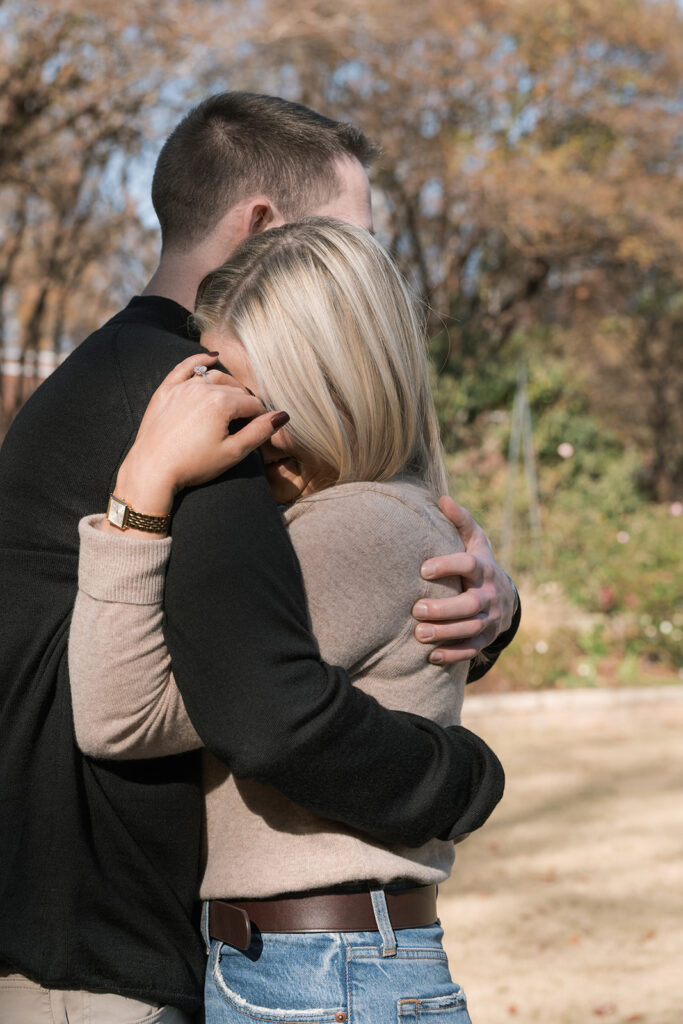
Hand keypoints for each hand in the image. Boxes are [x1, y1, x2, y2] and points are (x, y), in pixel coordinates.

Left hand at [112, 353, 287, 519]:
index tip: (259, 430)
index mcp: (222, 403)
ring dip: (227, 385)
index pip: (252, 404)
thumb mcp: (233, 453)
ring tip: (233, 400)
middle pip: (235, 389)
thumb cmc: (194, 465)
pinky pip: (185, 367)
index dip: (260, 418)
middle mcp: (203, 388)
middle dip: (244, 403)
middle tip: (245, 421)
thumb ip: (259, 432)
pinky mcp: (166, 390)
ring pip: (214, 376)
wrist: (152, 470)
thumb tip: (282, 416)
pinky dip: (199, 360)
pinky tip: (212, 357)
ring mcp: (182, 387)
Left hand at [413, 497, 516, 664]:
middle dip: (444, 608)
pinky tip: (431, 656)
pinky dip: (453, 654)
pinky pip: (471, 649)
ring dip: (445, 633)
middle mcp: (489, 595)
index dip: (447, 566)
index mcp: (484, 568)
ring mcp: (490, 618)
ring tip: (419, 634)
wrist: (505, 597)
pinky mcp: (486, 638)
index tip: (423, 568)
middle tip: (416, 609)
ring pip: (470, 629)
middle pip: (470, 604)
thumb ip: (460, 521)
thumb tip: (442, 499)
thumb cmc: (479, 563)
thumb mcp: (474, 541)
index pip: (468, 565)